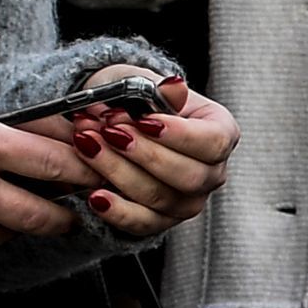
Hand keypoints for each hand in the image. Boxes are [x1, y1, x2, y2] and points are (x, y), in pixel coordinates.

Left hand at [24, 75, 234, 241]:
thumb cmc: (133, 100)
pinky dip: (118, 211)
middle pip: (190, 176)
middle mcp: (210, 172)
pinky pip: (144, 224)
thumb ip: (159, 91)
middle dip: (144, 154)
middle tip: (109, 132)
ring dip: (119, 173)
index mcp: (219, 134)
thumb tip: (175, 87)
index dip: (180, 135)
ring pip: (162, 199)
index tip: (145, 122)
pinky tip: (96, 196)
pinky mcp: (161, 220)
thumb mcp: (142, 83)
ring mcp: (188, 200)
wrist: (112, 122)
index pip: (214, 142)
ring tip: (87, 146)